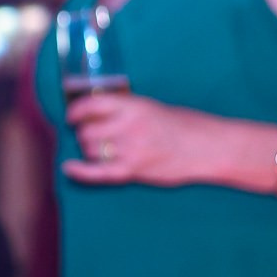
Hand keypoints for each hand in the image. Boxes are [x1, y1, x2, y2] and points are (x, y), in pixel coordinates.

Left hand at [61, 91, 205, 186]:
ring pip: (91, 150)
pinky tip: (68, 167)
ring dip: (90, 150)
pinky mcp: (134, 170)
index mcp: (133, 106)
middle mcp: (128, 126)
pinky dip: (80, 171)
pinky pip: (98, 172)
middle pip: (87, 131)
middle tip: (93, 136)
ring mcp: (131, 149)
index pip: (91, 104)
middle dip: (84, 134)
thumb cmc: (183, 125)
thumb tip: (94, 115)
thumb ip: (124, 110)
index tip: (71, 116)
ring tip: (101, 149)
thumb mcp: (151, 107)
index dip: (75, 111)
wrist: (208, 147)